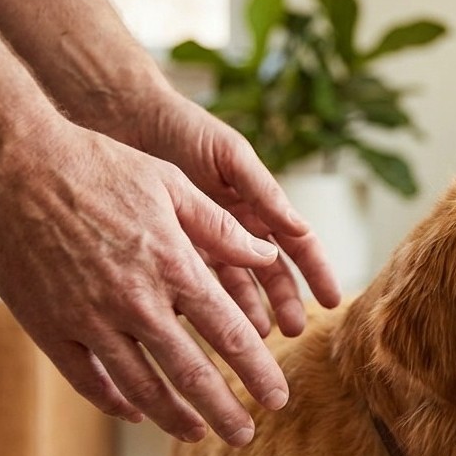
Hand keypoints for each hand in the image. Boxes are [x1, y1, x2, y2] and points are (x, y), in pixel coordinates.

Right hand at [0, 119, 296, 445]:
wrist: (11, 164)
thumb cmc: (98, 165)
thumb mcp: (171, 185)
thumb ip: (221, 228)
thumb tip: (268, 255)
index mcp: (174, 266)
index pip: (231, 334)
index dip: (258, 372)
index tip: (278, 398)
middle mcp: (136, 301)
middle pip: (191, 373)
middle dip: (224, 411)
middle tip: (247, 436)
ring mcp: (89, 319)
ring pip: (140, 388)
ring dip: (174, 417)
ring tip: (199, 434)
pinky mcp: (48, 328)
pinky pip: (87, 380)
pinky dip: (115, 403)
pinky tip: (136, 413)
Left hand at [120, 90, 342, 334]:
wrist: (125, 119)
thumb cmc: (184, 129)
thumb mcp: (230, 156)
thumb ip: (263, 191)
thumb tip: (300, 227)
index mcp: (258, 204)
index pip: (297, 244)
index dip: (316, 272)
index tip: (330, 300)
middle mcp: (236, 227)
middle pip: (269, 273)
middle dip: (284, 301)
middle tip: (293, 330)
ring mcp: (205, 241)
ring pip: (234, 285)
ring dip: (248, 311)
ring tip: (255, 335)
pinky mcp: (171, 250)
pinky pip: (192, 283)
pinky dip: (202, 304)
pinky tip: (208, 323)